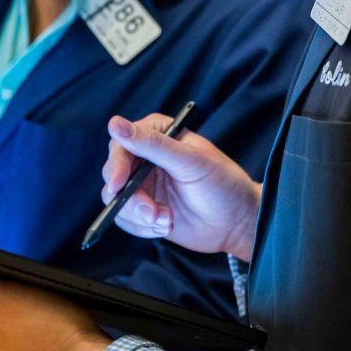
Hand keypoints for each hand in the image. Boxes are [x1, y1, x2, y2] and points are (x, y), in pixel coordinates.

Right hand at [102, 113, 261, 260]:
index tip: (119, 184)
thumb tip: (115, 124)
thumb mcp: (189, 161)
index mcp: (159, 134)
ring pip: (117, 200)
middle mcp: (147, 157)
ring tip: (166, 221)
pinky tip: (165, 226)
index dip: (116, 164)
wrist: (237, 223)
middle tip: (151, 212)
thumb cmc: (222, 184)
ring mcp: (145, 184)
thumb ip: (153, 144)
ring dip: (139, 215)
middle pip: (113, 173)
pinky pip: (125, 218)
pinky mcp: (145, 208)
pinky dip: (142, 227)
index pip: (122, 143)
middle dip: (130, 198)